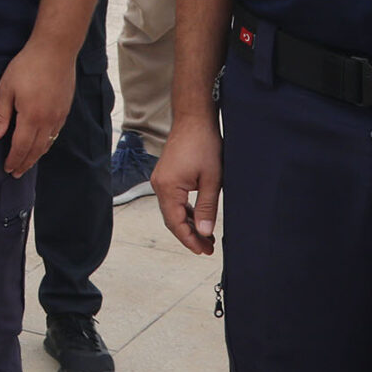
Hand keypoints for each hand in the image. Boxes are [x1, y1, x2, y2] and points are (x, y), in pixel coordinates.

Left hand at [0, 39, 74, 177]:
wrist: (56, 50)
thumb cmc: (27, 66)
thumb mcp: (6, 89)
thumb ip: (0, 115)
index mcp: (31, 118)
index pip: (21, 147)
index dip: (14, 160)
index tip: (7, 169)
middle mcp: (48, 121)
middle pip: (36, 150)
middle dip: (25, 163)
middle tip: (16, 173)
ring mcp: (59, 116)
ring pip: (48, 143)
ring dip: (37, 155)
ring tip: (27, 162)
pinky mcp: (65, 109)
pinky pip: (56, 133)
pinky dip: (47, 143)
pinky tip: (42, 143)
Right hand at [154, 122, 222, 255]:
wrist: (193, 119)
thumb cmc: (204, 145)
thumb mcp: (212, 179)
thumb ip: (207, 207)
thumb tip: (205, 233)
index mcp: (168, 188)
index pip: (175, 223)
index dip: (189, 240)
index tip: (203, 251)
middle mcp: (159, 186)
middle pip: (172, 219)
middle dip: (189, 235)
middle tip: (208, 249)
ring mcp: (161, 180)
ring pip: (172, 211)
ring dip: (188, 224)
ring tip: (206, 238)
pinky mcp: (166, 176)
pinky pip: (173, 200)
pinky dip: (185, 212)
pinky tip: (198, 218)